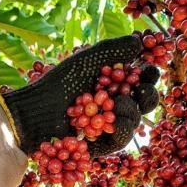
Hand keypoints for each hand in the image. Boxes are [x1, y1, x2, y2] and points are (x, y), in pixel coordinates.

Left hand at [0, 36, 159, 156]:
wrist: (36, 111)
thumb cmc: (58, 83)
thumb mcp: (85, 60)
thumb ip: (112, 50)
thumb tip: (139, 41)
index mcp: (115, 82)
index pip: (142, 78)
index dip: (150, 74)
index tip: (149, 69)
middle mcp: (116, 103)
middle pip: (146, 101)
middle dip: (149, 94)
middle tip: (142, 89)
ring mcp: (110, 124)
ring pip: (137, 120)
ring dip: (131, 110)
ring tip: (117, 103)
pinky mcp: (102, 145)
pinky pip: (122, 139)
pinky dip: (121, 129)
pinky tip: (113, 122)